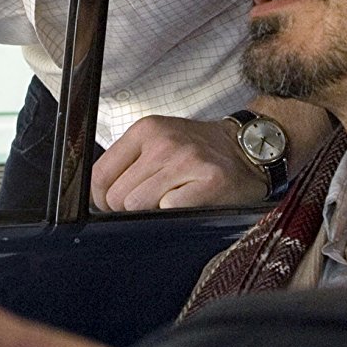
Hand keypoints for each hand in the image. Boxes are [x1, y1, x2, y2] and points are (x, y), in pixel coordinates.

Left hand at [90, 114, 259, 210]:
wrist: (248, 149)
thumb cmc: (199, 152)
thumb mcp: (158, 142)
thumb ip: (127, 164)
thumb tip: (97, 199)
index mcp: (145, 130)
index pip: (99, 176)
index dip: (103, 200)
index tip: (117, 205)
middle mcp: (163, 142)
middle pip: (117, 197)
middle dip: (129, 210)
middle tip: (152, 205)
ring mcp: (186, 160)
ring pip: (139, 206)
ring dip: (153, 213)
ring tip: (172, 202)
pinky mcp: (209, 181)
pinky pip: (169, 210)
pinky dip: (175, 215)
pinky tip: (189, 204)